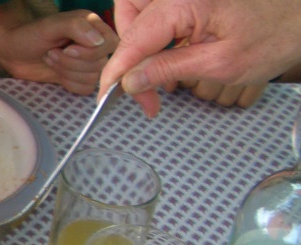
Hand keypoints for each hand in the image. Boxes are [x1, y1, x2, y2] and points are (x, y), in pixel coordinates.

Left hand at [0, 10, 117, 95]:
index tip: (67, 49)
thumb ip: (76, 27)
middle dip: (70, 63)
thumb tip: (98, 41)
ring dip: (66, 72)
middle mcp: (95, 44)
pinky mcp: (79, 78)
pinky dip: (68, 84)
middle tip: (51, 53)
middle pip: (100, 64)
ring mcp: (88, 63)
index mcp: (94, 26)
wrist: (13, 52)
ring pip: (92, 78)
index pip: (109, 45)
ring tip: (51, 59)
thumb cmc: (30, 34)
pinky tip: (56, 73)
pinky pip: (85, 89)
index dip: (88, 52)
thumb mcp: (52, 25)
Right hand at [101, 0, 300, 116]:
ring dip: (136, 44)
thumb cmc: (275, 35)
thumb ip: (169, 70)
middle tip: (140, 90)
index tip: (107, 97)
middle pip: (129, 17)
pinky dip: (154, 38)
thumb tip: (130, 81)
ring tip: (154, 77)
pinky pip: (157, 14)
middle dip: (126, 55)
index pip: (132, 39)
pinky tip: (167, 62)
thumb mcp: (220, 63)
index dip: (116, 71)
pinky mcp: (190, 0)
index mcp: (184, 2)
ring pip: (138, 13)